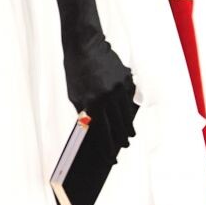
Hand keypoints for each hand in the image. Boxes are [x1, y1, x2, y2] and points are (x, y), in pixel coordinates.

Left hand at [63, 34, 136, 153]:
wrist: (85, 46)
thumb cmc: (76, 72)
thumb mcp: (74, 94)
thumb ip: (84, 112)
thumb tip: (93, 129)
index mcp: (93, 102)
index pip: (103, 132)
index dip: (108, 147)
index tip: (111, 158)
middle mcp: (109, 96)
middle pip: (119, 125)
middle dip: (122, 138)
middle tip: (125, 146)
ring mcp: (120, 87)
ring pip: (127, 113)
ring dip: (129, 125)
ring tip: (130, 135)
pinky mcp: (127, 78)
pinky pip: (130, 96)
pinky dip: (129, 106)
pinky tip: (129, 113)